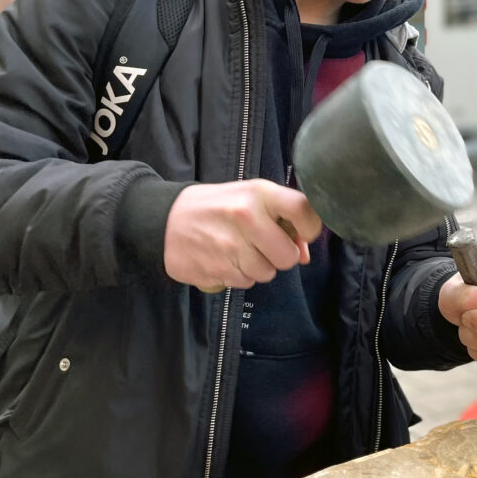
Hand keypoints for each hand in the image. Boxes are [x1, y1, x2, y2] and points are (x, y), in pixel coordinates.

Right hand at [164, 180, 320, 290]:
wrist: (165, 220)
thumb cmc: (217, 207)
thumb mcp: (250, 199)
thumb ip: (282, 220)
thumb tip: (304, 254)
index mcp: (259, 194)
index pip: (302, 210)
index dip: (310, 227)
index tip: (303, 233)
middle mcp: (246, 218)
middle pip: (288, 256)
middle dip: (280, 256)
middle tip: (264, 245)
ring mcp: (230, 246)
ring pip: (267, 273)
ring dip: (258, 267)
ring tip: (240, 249)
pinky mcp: (216, 270)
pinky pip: (246, 283)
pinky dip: (240, 275)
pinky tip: (225, 258)